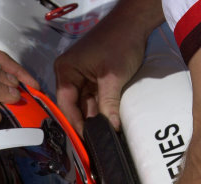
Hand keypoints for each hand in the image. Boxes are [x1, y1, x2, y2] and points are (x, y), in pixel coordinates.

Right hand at [54, 1, 162, 134]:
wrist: (135, 22)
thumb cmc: (120, 43)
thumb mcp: (112, 77)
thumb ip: (108, 105)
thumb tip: (111, 130)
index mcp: (65, 71)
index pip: (66, 103)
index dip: (75, 123)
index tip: (85, 140)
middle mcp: (69, 75)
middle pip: (74, 106)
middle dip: (85, 123)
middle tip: (93, 143)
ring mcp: (81, 77)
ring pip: (85, 105)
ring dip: (93, 118)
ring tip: (100, 137)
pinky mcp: (92, 78)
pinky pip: (93, 99)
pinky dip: (100, 110)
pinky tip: (106, 123)